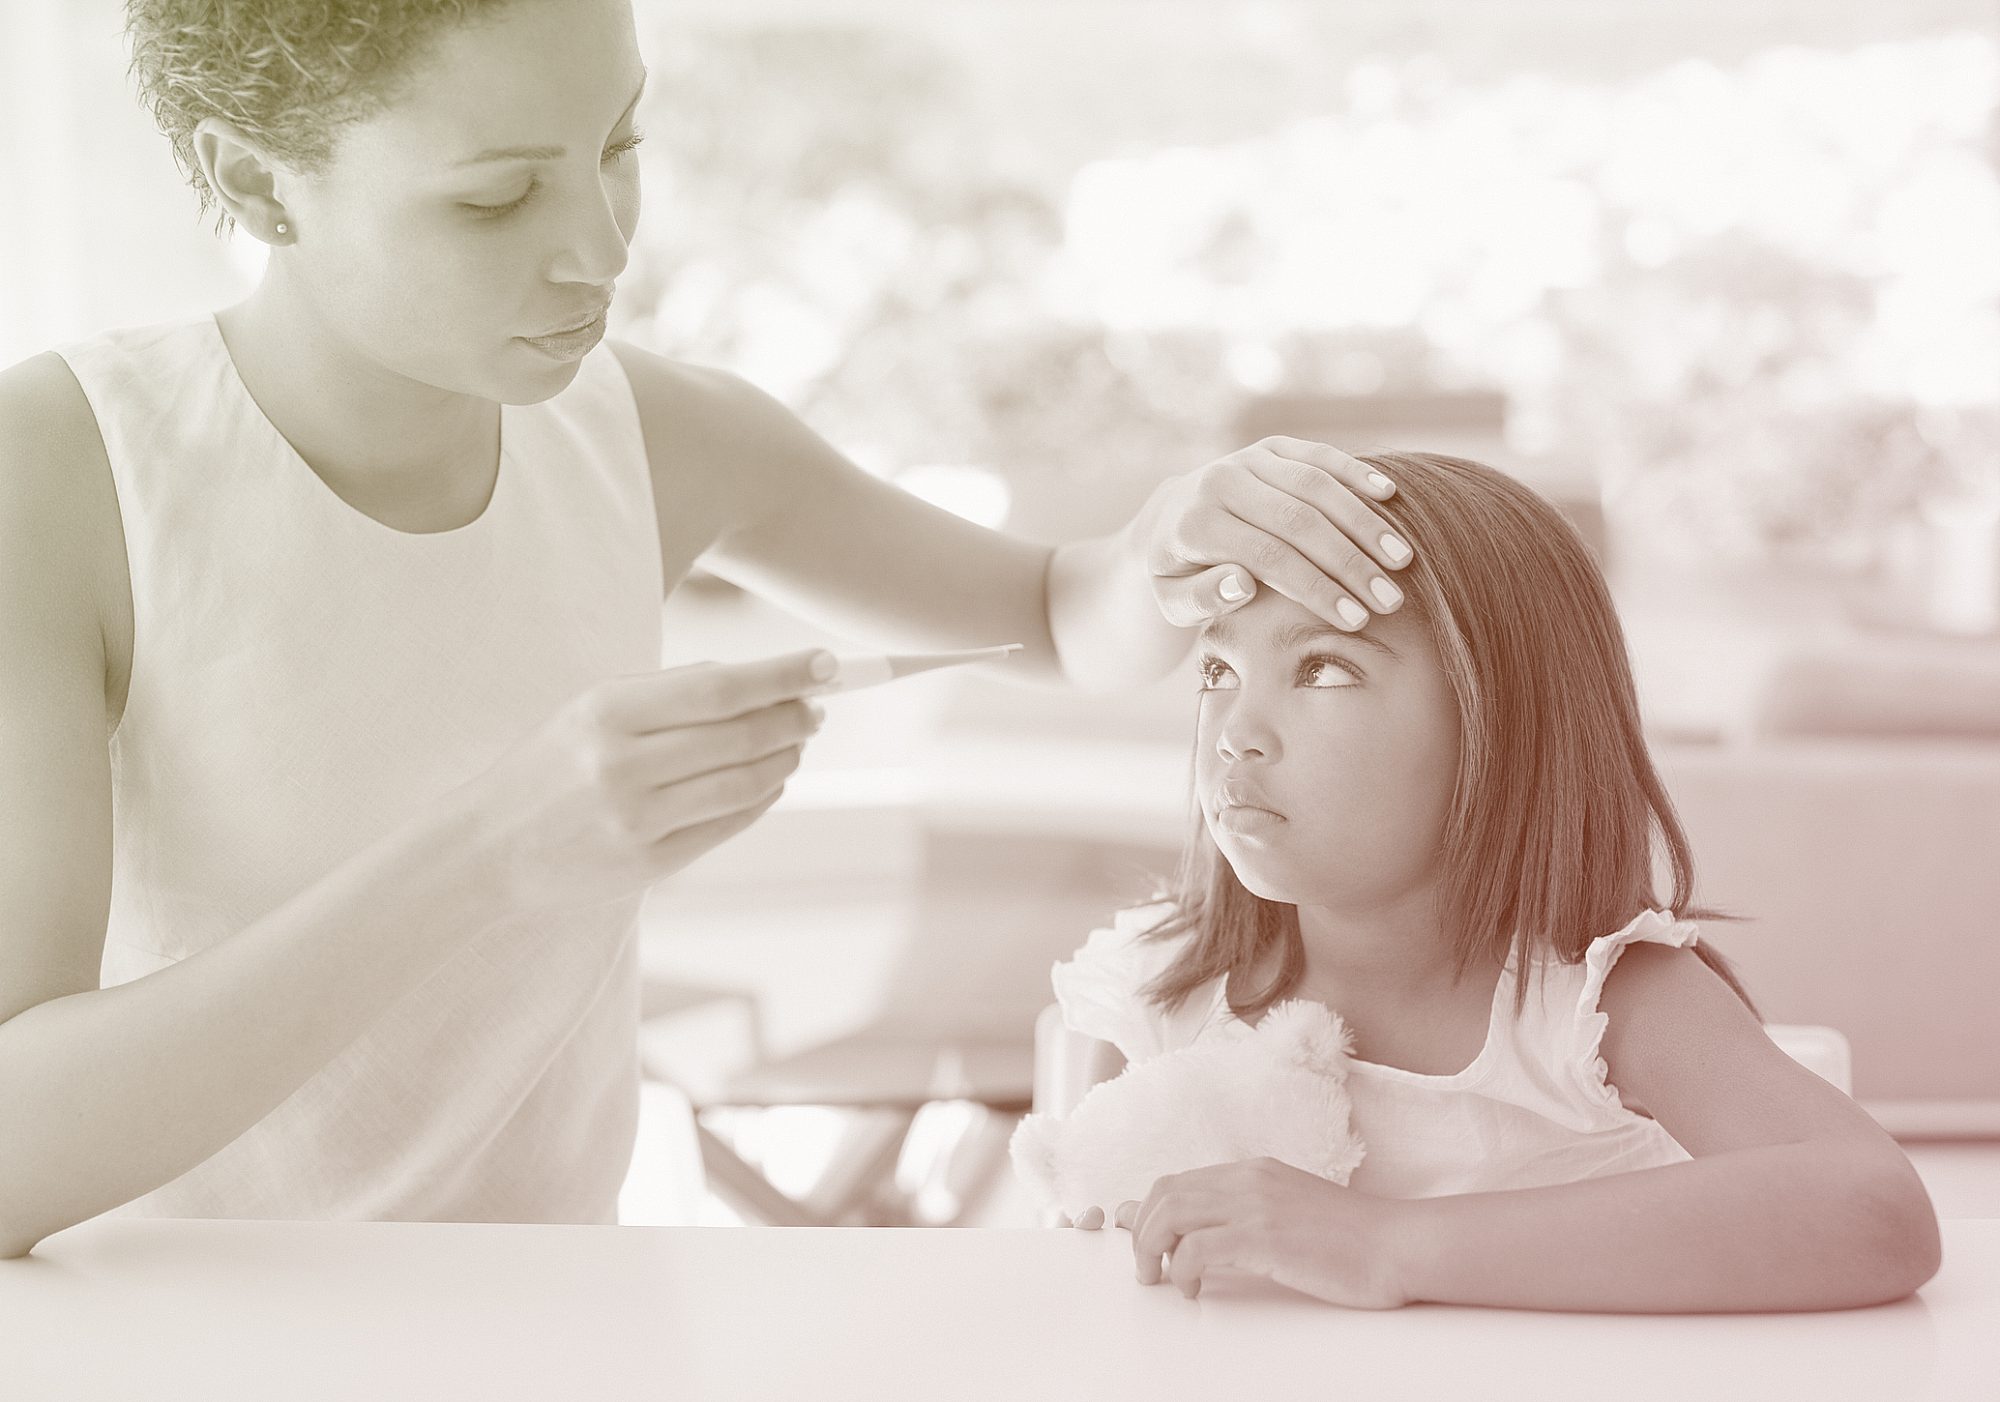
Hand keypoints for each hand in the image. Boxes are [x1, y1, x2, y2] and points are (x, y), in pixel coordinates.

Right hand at [445, 649, 830, 914]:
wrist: (485, 849)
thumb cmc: (549, 764)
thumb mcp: (590, 708)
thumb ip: (668, 691)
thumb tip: (757, 679)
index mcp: (607, 712)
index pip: (720, 688)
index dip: (783, 675)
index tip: (828, 663)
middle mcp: (622, 767)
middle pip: (741, 736)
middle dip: (795, 717)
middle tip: (819, 706)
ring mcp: (637, 822)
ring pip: (744, 783)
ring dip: (786, 758)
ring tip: (800, 740)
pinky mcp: (648, 866)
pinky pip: (728, 825)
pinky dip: (762, 797)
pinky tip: (772, 779)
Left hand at [1114, 1157, 1415, 1308]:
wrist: (1399, 1246)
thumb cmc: (1353, 1241)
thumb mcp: (1292, 1213)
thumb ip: (1248, 1216)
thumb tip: (1201, 1235)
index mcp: (1255, 1172)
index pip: (1179, 1181)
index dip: (1146, 1208)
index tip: (1130, 1231)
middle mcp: (1249, 1179)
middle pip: (1166, 1193)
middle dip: (1142, 1231)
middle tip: (1146, 1268)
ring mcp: (1256, 1205)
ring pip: (1172, 1214)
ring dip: (1152, 1248)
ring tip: (1160, 1279)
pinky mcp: (1265, 1237)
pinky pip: (1198, 1249)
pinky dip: (1184, 1270)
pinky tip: (1194, 1290)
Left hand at [1131, 437, 1412, 630]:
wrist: (1168, 518)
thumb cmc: (1178, 573)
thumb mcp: (1172, 601)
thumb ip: (1201, 599)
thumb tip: (1242, 584)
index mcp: (1197, 523)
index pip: (1269, 558)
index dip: (1317, 589)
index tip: (1357, 620)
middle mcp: (1221, 481)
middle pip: (1299, 522)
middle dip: (1351, 563)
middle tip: (1391, 599)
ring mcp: (1248, 458)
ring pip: (1317, 485)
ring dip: (1364, 522)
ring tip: (1403, 559)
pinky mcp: (1271, 447)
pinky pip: (1319, 455)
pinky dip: (1356, 473)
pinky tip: (1391, 496)